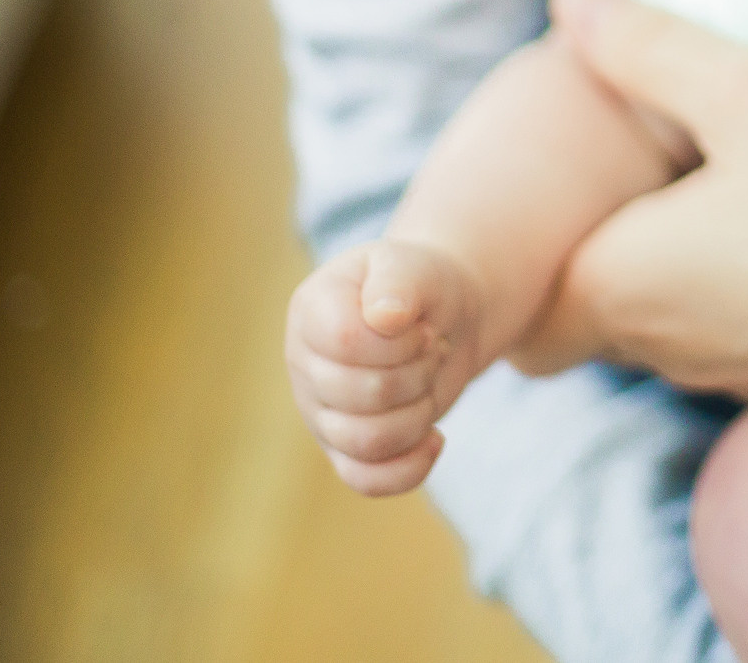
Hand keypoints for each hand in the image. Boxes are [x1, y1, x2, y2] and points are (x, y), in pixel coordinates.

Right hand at [285, 240, 482, 495]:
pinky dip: (409, 468)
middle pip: (362, 396)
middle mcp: (305, 365)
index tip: (421, 325)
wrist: (443, 316)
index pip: (345, 342)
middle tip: (431, 348)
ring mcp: (320, 413)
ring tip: (428, 380)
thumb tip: (385, 317)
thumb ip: (400, 281)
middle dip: (418, 372)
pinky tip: (436, 439)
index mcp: (312, 311)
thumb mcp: (418, 266)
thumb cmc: (424, 287)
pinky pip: (366, 480)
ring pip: (368, 442)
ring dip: (420, 413)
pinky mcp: (344, 449)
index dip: (399, 342)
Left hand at [513, 0, 747, 402]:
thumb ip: (647, 45)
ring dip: (668, 256)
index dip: (523, 235)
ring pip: (661, 317)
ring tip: (707, 176)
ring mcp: (735, 372)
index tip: (552, 171)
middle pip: (583, 303)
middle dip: (592, 239)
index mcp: (621, 282)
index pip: (515, 289)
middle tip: (624, 155)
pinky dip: (733, 282)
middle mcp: (662, 346)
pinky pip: (730, 328)